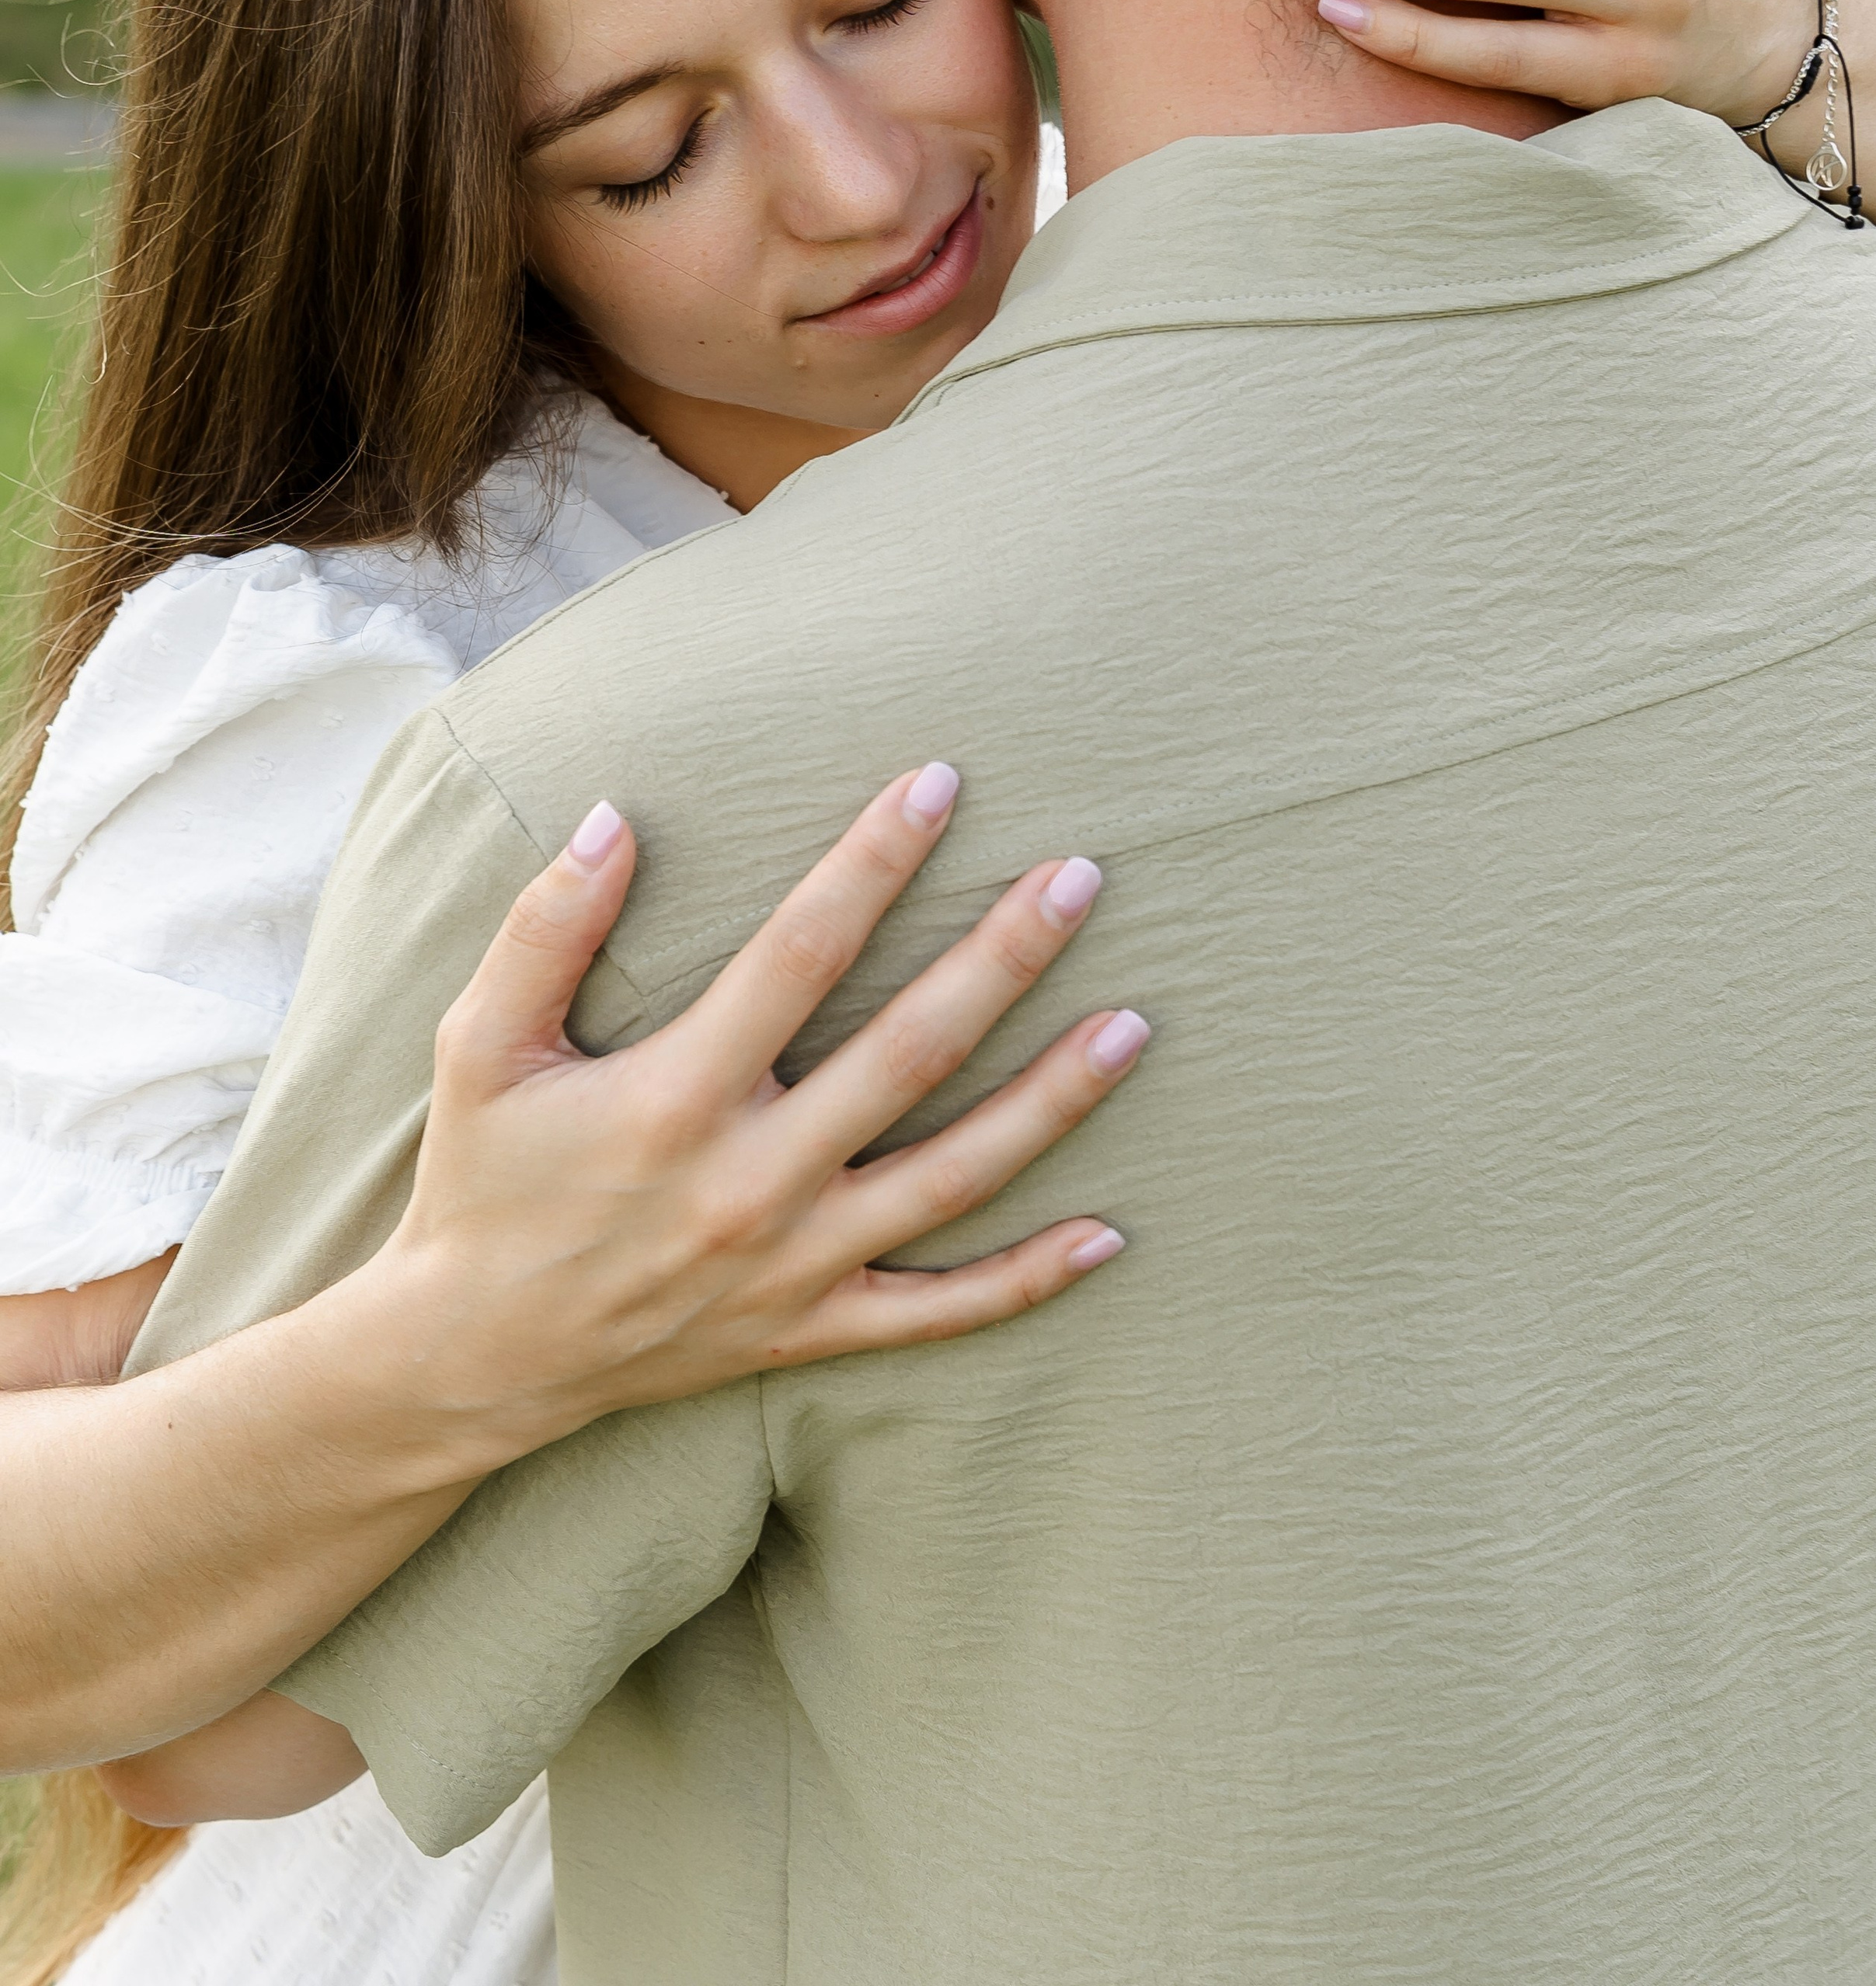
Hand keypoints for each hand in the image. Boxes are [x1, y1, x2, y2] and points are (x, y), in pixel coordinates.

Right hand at [382, 765, 1142, 1454]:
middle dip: (1004, 957)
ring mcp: (793, 1266)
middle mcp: (751, 1181)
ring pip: (954, 1178)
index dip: (874, 861)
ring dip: (1053, 1101)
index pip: (801, 954)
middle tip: (1083, 877)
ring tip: (1136, 1025)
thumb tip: (612, 816)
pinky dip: (1027, 1281)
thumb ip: (544, 928)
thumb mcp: (481, 1048)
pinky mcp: (810, 1331)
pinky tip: (1109, 1234)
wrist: (471, 1360)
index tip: (941, 783)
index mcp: (675, 1097)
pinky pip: (939, 1313)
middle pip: (911, 1052)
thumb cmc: (483, 1184)